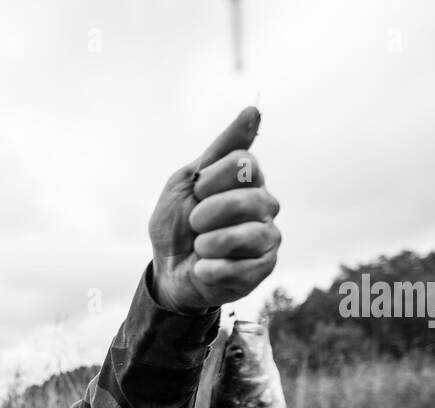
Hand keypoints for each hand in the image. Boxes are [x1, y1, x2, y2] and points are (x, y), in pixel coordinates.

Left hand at [148, 106, 280, 313]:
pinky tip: (203, 269)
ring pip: (252, 234)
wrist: (167, 269)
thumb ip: (220, 149)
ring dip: (211, 243)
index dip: (212, 178)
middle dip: (210, 212)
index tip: (196, 190)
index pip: (244, 164)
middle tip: (194, 222)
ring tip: (198, 247)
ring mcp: (267, 238)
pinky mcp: (263, 269)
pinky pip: (244, 268)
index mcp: (248, 180)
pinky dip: (213, 269)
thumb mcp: (187, 181)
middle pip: (251, 199)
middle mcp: (265, 205)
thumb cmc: (177, 224)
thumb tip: (254, 110)